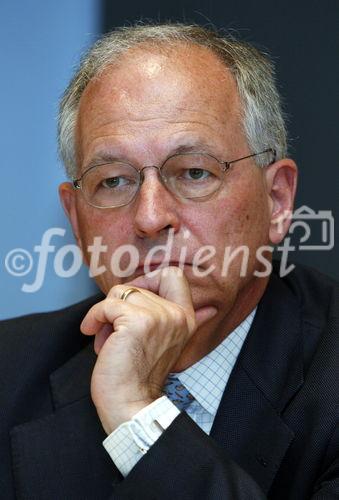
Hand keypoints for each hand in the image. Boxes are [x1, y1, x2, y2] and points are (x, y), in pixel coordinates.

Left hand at [80, 267, 216, 433]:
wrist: (130, 405)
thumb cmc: (137, 375)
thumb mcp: (161, 340)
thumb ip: (167, 317)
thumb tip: (182, 300)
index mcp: (186, 318)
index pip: (173, 275)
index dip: (148, 281)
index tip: (134, 303)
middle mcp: (177, 315)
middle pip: (137, 284)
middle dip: (119, 305)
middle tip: (115, 330)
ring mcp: (159, 316)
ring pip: (120, 292)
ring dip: (106, 314)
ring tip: (108, 338)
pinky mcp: (138, 322)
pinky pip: (106, 305)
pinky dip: (93, 317)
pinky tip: (91, 332)